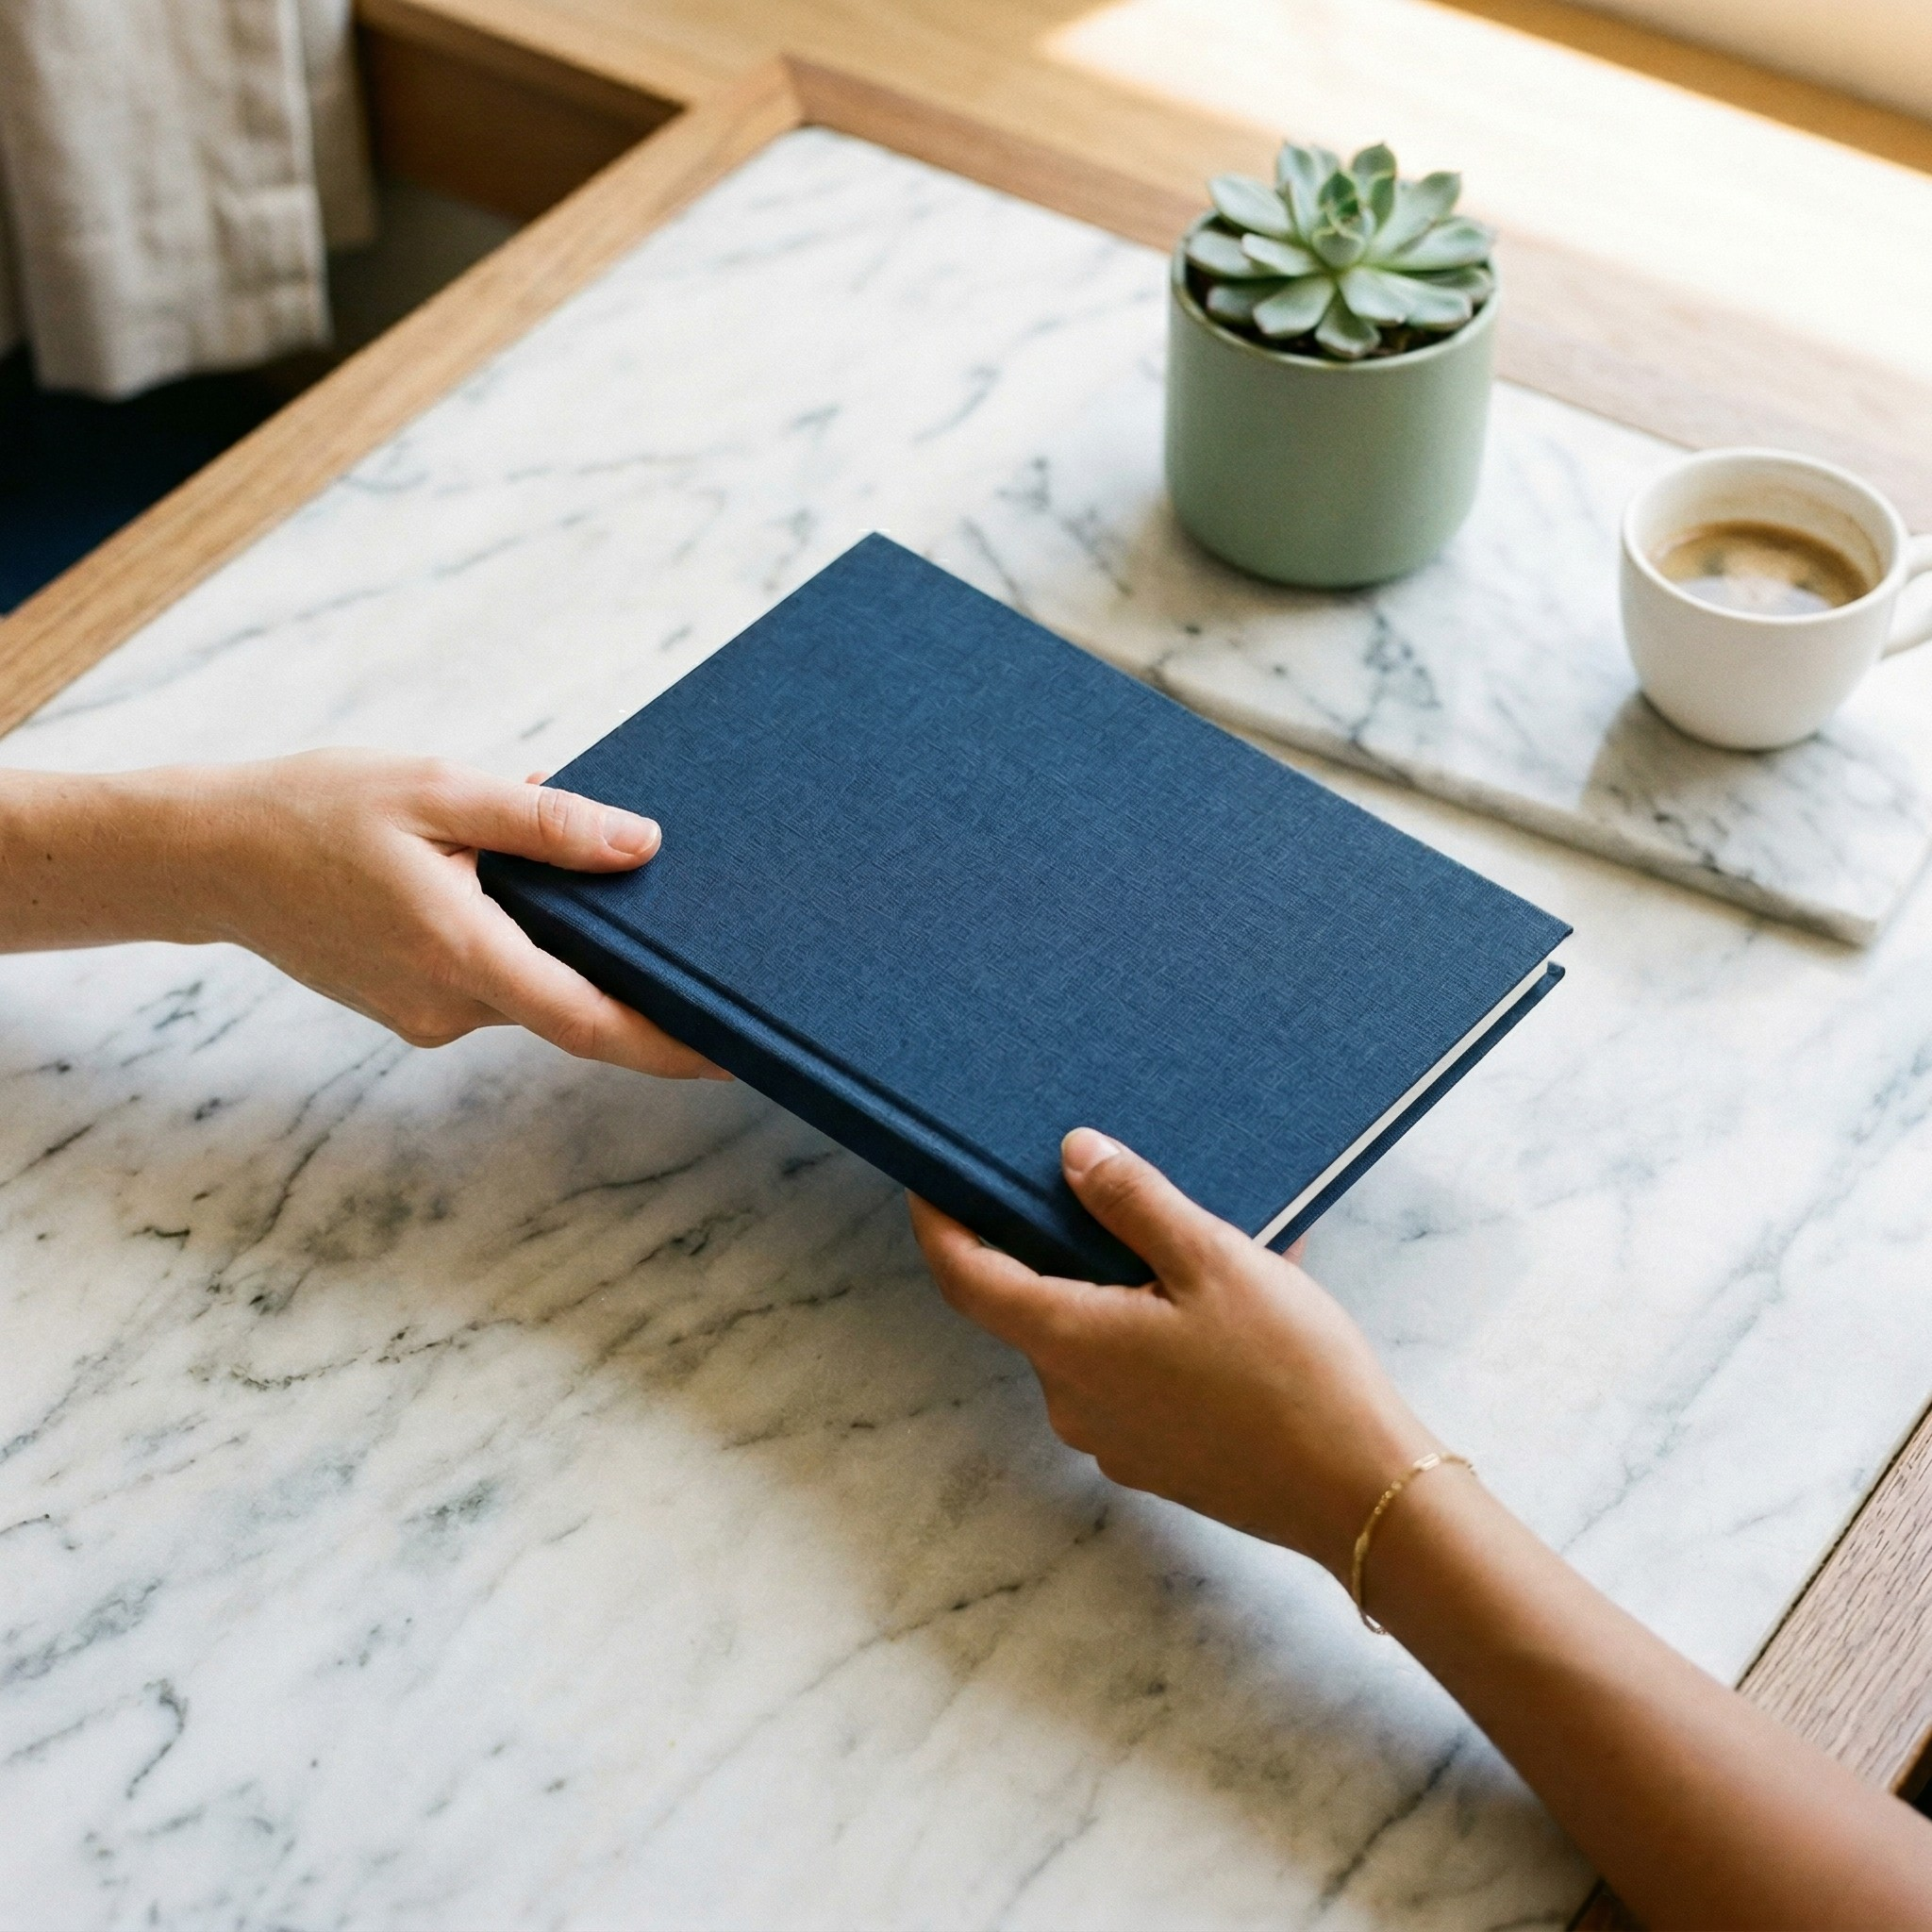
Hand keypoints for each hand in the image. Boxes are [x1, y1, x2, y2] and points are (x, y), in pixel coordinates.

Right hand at [178, 750, 723, 1077]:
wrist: (210, 855)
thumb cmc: (318, 810)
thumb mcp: (438, 791)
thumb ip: (545, 824)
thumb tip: (642, 845)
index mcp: (461, 953)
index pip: (592, 1024)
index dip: (672, 1047)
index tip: (736, 1054)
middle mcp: (448, 1004)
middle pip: (574, 1007)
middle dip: (637, 984)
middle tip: (710, 947)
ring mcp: (427, 1014)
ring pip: (533, 989)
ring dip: (572, 948)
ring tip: (598, 873)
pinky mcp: (413, 1005)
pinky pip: (496, 981)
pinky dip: (526, 946)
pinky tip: (519, 883)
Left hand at [910, 1129, 1433, 1577]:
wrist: (1358, 1492)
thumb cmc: (1289, 1372)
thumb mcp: (1213, 1259)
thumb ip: (1134, 1201)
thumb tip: (1075, 1153)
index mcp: (1070, 1342)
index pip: (966, 1277)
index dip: (937, 1224)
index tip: (927, 1180)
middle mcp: (1072, 1398)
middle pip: (1033, 1301)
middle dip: (1064, 1243)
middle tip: (1113, 1191)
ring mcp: (1111, 1436)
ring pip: (1092, 1337)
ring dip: (1127, 1286)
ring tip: (1206, 1244)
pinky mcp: (1153, 1457)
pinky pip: (1133, 1375)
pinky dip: (1159, 1330)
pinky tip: (1229, 1305)